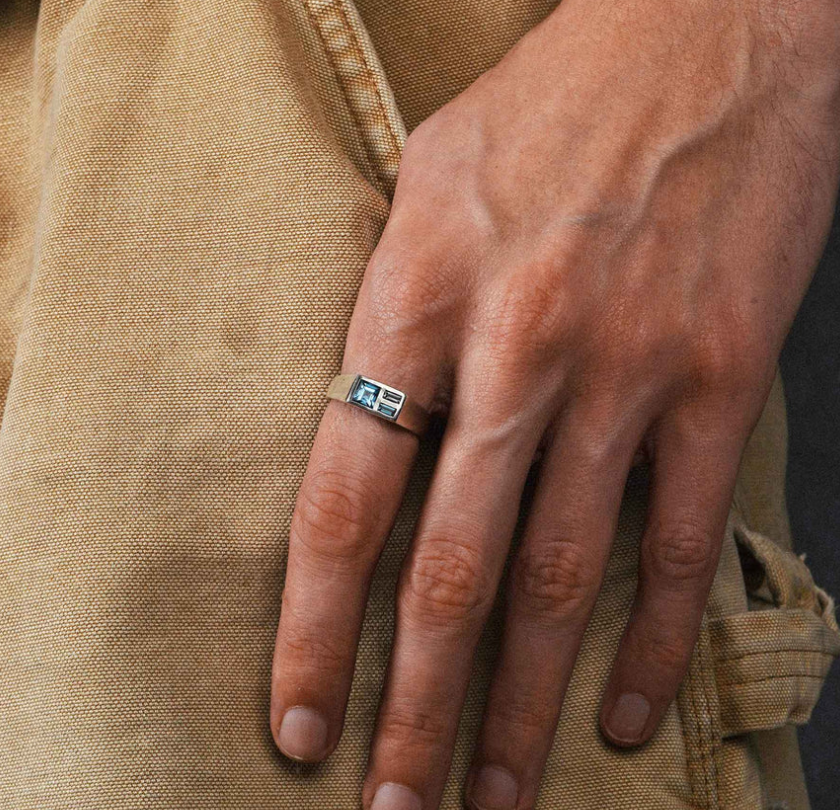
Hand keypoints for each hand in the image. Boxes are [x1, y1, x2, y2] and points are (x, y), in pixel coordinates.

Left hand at [270, 0, 839, 806]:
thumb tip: (369, 425)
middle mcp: (516, 351)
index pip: (344, 502)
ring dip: (526, 706)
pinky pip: (675, 536)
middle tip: (393, 809)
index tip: (300, 723)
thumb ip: (395, 312)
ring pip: (561, 579)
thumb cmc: (554, 105)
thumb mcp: (430, 184)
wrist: (713, 35)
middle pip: (450, 573)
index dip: (314, 631)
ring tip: (499, 797)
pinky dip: (648, 637)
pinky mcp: (715, 377)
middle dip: (420, 710)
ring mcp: (623, 372)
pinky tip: (619, 712)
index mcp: (419, 298)